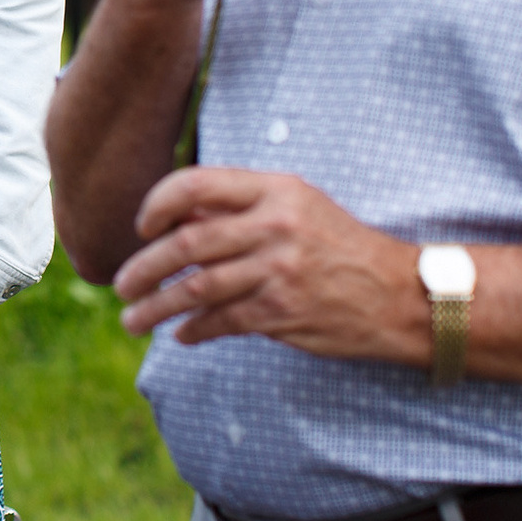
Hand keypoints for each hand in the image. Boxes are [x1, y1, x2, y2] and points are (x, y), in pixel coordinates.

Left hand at [113, 167, 422, 364]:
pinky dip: (193, 330)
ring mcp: (279, 270)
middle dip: (142, 268)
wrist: (401, 294)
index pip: (194, 185)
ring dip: (155, 307)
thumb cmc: (339, 247)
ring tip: (134, 320)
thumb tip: (174, 220)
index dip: (156, 204)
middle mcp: (275, 226)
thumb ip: (240, 208)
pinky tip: (181, 336)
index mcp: (275, 190)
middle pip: (184, 243)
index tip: (141, 228)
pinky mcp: (283, 312)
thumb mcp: (298, 207)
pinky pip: (220, 321)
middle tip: (120, 286)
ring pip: (195, 289)